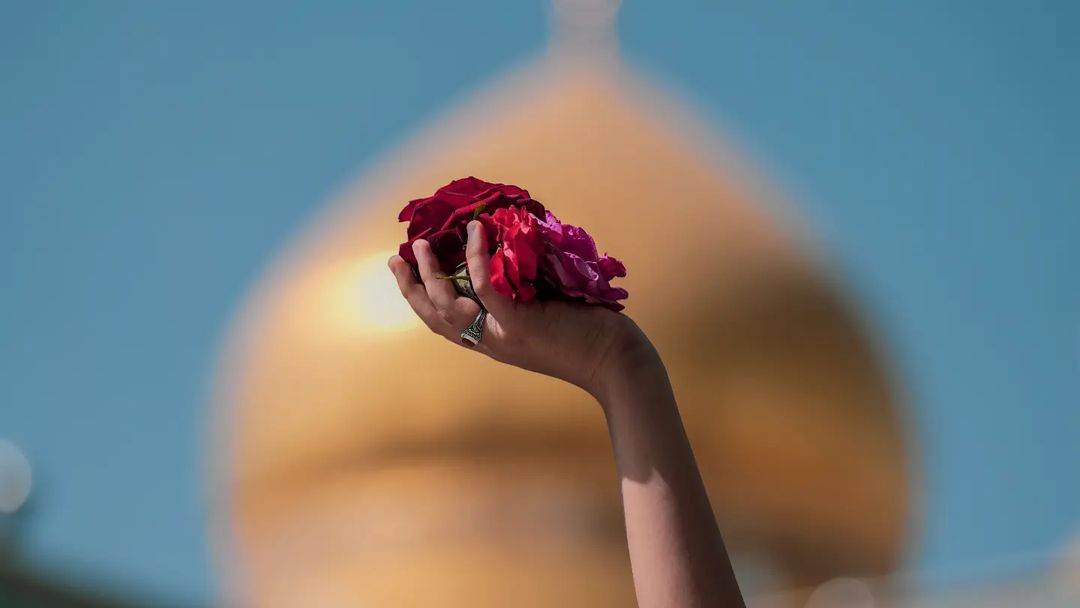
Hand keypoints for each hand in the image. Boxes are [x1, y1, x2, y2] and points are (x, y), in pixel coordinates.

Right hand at [388, 220, 649, 396]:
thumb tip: (515, 250)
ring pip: (450, 305)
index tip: (404, 271)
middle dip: (410, 288)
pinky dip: (477, 257)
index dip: (419, 299)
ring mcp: (503, 334)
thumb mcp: (549, 314)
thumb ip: (526, 292)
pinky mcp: (521, 324)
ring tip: (422, 244)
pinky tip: (477, 232)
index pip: (444, 324)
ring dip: (430, 274)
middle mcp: (491, 342)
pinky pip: (487, 287)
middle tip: (396, 257)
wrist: (617, 363)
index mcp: (493, 342)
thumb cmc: (592, 335)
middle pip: (435, 317)